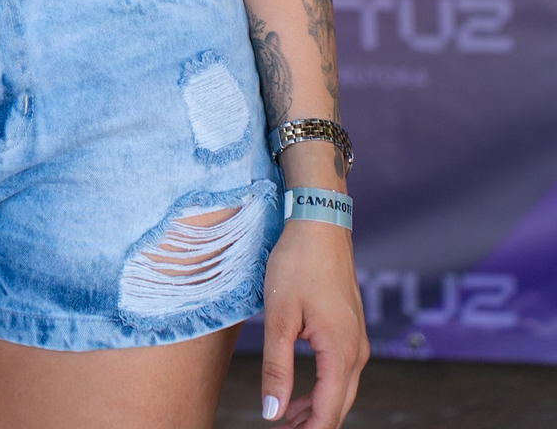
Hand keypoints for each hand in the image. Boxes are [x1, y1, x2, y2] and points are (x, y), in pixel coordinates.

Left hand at [261, 221, 368, 427]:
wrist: (320, 222)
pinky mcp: (351, 330)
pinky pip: (341, 372)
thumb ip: (276, 368)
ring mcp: (357, 340)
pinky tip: (299, 393)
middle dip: (311, 426)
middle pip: (338, 407)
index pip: (328, 413)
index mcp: (340, 352)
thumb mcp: (279, 317)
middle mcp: (356, 351)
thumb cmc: (297, 264)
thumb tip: (273, 413)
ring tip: (285, 420)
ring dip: (315, 410)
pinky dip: (321, 390)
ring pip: (341, 391)